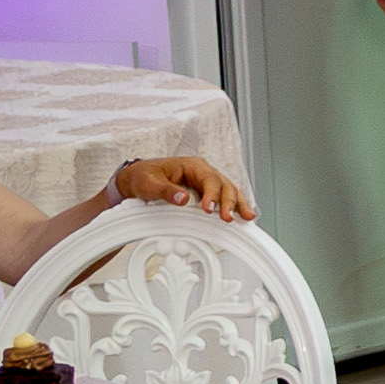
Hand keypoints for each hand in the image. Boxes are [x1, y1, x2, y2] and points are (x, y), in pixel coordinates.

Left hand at [109, 156, 254, 222]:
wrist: (137, 180)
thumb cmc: (143, 177)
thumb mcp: (149, 183)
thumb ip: (166, 190)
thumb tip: (183, 198)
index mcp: (192, 166)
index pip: (209, 178)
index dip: (212, 194)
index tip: (209, 209)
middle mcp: (203, 173)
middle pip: (224, 185)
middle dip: (229, 202)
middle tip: (227, 218)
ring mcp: (207, 183)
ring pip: (230, 191)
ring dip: (239, 204)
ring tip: (247, 217)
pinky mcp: (207, 193)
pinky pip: (225, 198)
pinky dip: (235, 206)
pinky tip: (243, 216)